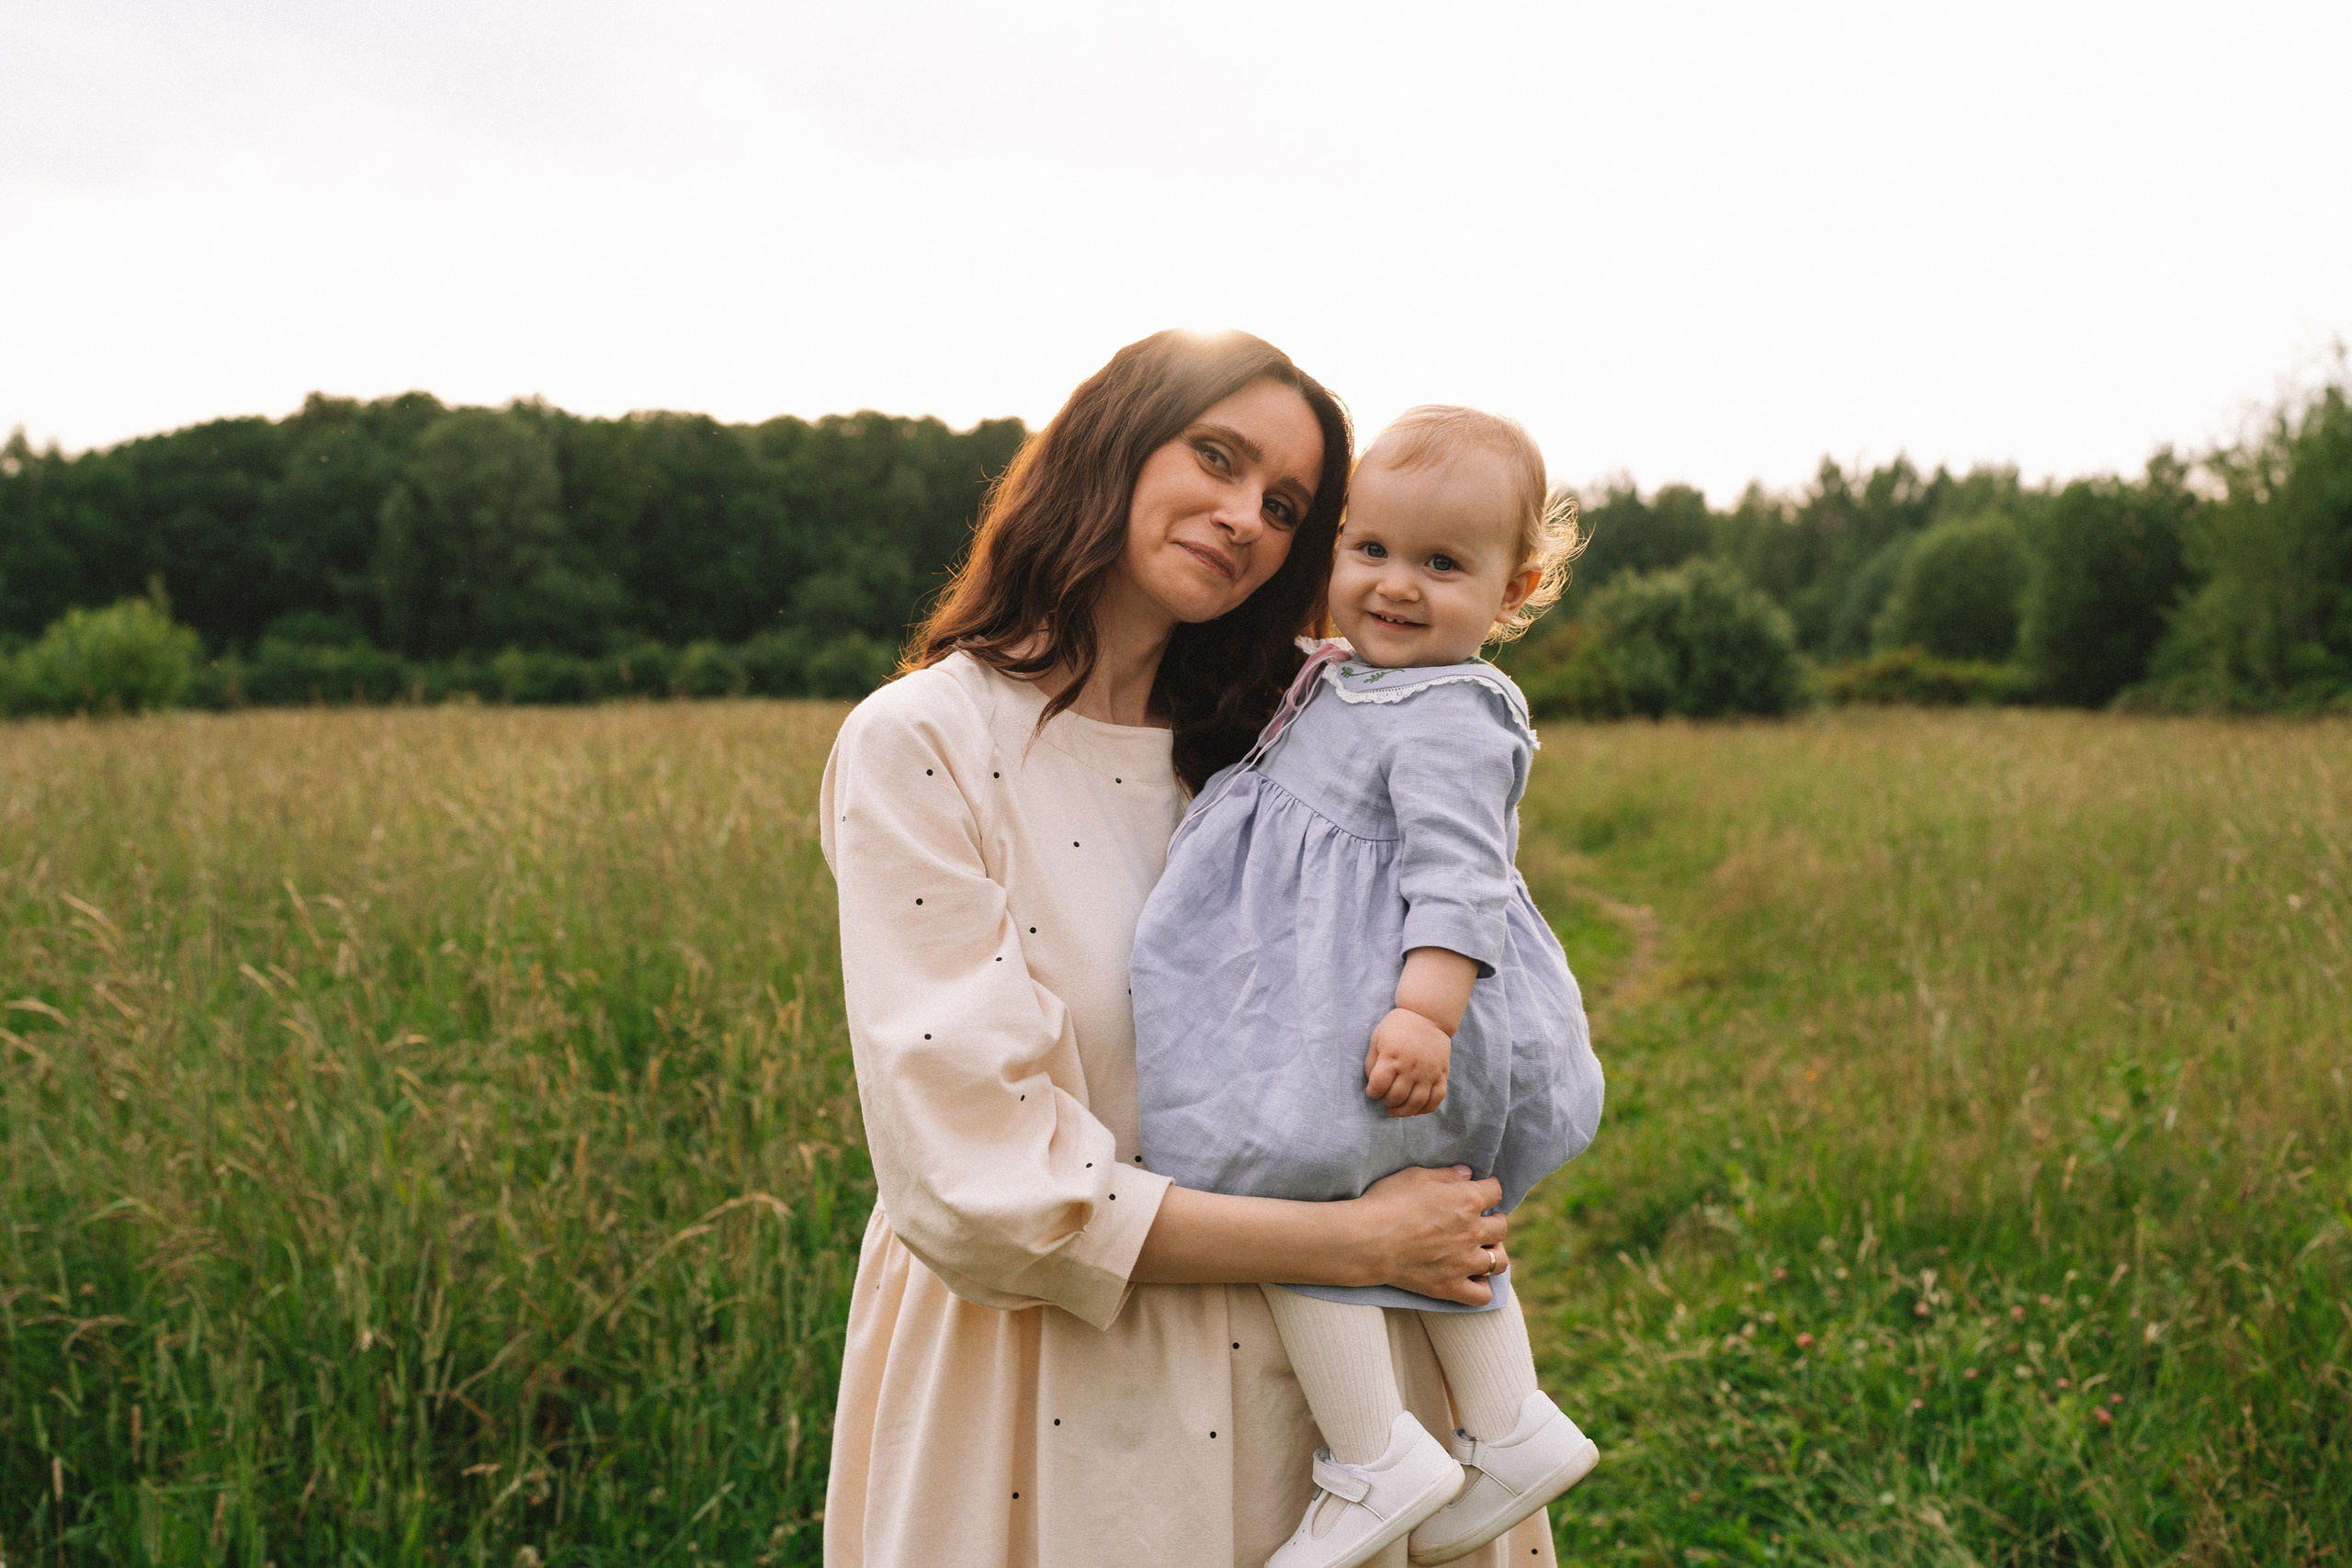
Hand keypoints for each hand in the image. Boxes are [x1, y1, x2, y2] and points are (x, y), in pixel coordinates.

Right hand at [1353, 1165, 1507, 1305]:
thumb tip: (1467, 1174)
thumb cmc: (1388, 1202)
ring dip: (1494, 1253)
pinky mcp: (1451, 1286)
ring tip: (1481, 1250)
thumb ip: (1446, 1175)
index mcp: (1468, 1200)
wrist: (1368, 1240)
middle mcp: (1473, 1231)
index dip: (1488, 1188)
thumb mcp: (1416, 1176)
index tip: (1480, 1190)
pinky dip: (1482, 1287)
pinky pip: (1483, 1295)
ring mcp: (1464, 1262)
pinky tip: (1472, 1278)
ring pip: (1499, 1261)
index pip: (1495, 1191)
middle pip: (1501, 1226)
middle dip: (1493, 1220)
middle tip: (1478, 1221)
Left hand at [1364, 1007, 1450, 1117]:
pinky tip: (1416, 1110)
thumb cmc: (1397, 1027)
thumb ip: (1372, 1062)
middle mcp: (1411, 1066)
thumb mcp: (1377, 1039)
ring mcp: (1428, 1072)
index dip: (1372, 1092)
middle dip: (1387, 1102)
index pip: (1378, 1085)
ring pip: (1416, 1103)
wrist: (1427, 1015)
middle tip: (1385, 1098)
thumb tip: (1372, 1084)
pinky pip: (1436, 1099)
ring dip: (1404, 1111)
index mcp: (1392, 1056)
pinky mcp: (1442, 1074)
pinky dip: (1426, 1109)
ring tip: (1396, 1110)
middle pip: (1396, 1097)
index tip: (1372, 1091)